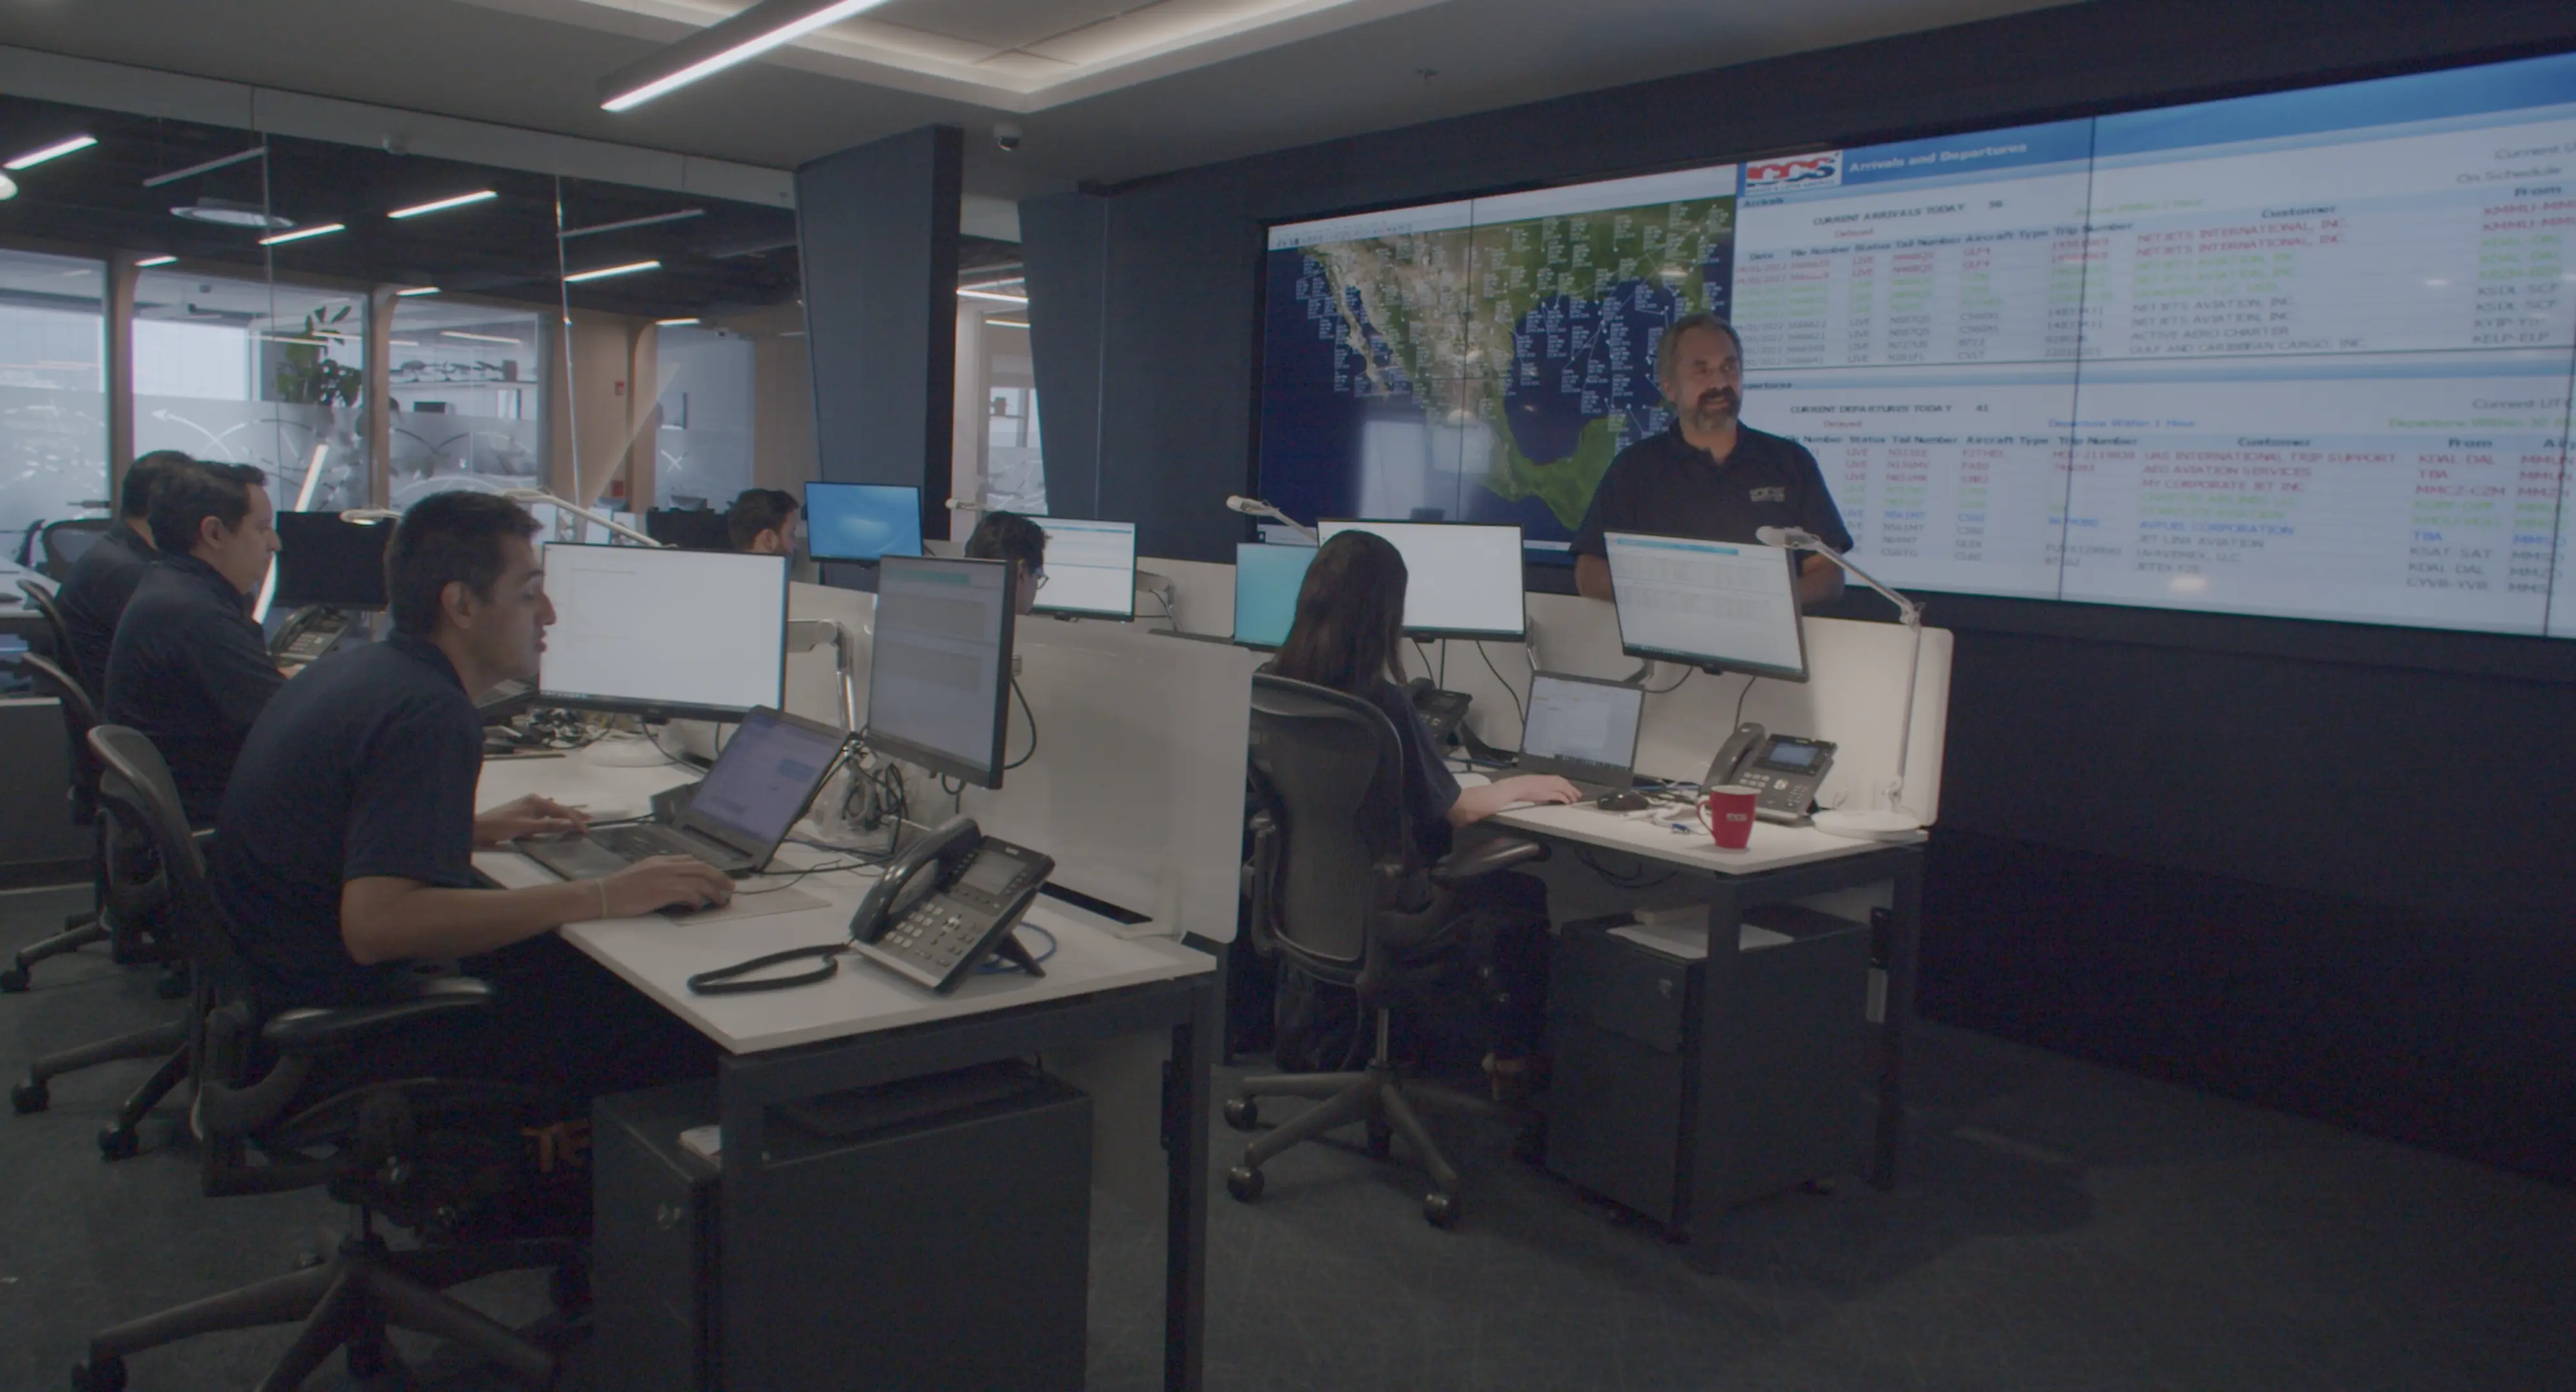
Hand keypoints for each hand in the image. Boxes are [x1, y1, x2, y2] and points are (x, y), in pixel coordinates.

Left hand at [475, 794, 588, 846]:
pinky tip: (551, 805)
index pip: (560, 811)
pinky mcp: (521, 811)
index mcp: (535, 801)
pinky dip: (550, 812)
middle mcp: (533, 800)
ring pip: (550, 810)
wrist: (478, 827)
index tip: (586, 829)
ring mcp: (526, 805)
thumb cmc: (501, 826)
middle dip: (573, 814)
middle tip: (589, 819)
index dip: (574, 820)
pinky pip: (542, 811)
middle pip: (557, 808)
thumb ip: (548, 825)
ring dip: (563, 813)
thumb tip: (570, 823)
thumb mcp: (526, 827)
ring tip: (576, 815)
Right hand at [597, 856, 733, 917]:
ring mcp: (665, 878)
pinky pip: (690, 893)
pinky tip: (700, 906)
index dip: (705, 868)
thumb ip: (659, 874)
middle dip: (719, 876)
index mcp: (659, 860)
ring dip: (713, 891)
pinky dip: (699, 899)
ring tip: (721, 900)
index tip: (714, 876)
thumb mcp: (641, 873)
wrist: (603, 894)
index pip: (689, 860)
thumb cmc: (618, 888)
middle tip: (730, 886)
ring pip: (700, 880)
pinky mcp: (664, 891)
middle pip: (701, 867)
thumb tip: (675, 884)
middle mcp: (665, 866)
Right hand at [1503, 775, 1582, 805]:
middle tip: (1579, 795)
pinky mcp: (1549, 794)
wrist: (1518, 786)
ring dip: (1571, 795)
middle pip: (1566, 785)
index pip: (1562, 780)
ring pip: (1565, 790)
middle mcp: (1552, 781)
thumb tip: (1546, 789)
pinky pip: (1560, 796)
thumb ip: (1543, 785)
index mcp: (1548, 777)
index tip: (1572, 788)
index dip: (1568, 785)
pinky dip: (1565, 799)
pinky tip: (1568, 802)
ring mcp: (1551, 787)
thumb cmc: (1523, 784)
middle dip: (1573, 790)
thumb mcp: (1535, 782)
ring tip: (1575, 800)